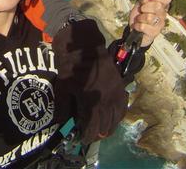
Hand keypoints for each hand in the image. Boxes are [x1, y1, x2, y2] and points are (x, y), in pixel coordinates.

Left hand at [52, 18, 127, 144]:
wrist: (85, 46)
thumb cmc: (71, 66)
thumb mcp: (62, 87)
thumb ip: (62, 108)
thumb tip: (61, 123)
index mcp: (91, 104)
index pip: (92, 129)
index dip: (87, 137)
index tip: (82, 139)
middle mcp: (106, 102)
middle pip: (106, 127)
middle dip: (98, 134)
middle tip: (91, 135)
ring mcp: (115, 95)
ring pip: (116, 119)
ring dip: (110, 126)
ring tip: (102, 129)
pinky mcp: (120, 87)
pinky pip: (123, 106)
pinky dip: (119, 115)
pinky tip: (114, 116)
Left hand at [128, 0, 170, 46]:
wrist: (134, 29)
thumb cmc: (139, 15)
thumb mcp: (140, 4)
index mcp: (161, 5)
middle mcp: (163, 14)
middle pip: (158, 6)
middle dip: (145, 7)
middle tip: (141, 10)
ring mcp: (160, 24)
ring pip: (149, 17)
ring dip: (140, 18)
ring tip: (139, 19)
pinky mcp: (154, 33)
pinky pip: (143, 26)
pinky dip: (137, 25)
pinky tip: (138, 26)